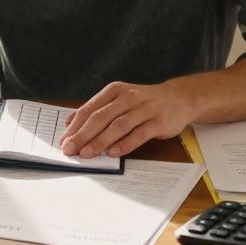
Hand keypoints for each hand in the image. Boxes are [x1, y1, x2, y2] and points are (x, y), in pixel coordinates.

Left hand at [60, 80, 196, 158]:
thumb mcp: (119, 98)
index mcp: (115, 91)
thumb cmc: (144, 101)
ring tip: (87, 153)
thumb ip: (97, 109)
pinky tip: (113, 153)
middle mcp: (129, 97)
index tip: (64, 140)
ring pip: (118, 126)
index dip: (76, 126)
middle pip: (101, 117)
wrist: (180, 98)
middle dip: (83, 135)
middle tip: (71, 149)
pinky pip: (139, 134)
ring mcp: (145, 109)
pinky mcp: (159, 122)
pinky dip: (125, 144)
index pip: (90, 108)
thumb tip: (70, 123)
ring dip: (100, 141)